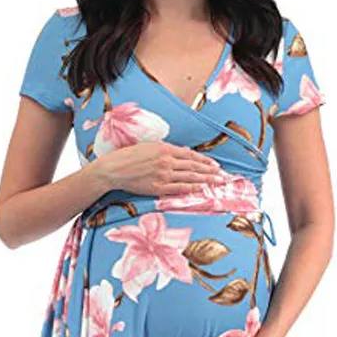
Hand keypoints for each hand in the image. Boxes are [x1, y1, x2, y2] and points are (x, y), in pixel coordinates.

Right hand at [91, 141, 220, 197]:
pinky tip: (202, 189)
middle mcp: (166, 161)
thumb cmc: (130, 157)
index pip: (191, 155)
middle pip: (194, 166)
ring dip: (206, 180)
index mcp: (165, 149)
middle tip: (223, 176)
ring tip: (217, 183)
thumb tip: (184, 153)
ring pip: (189, 177)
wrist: (114, 169)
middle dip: (210, 171)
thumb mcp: (150, 147)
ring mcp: (163, 174)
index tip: (215, 166)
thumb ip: (168, 150)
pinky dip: (192, 188)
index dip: (205, 161)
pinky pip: (179, 188)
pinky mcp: (158, 187)